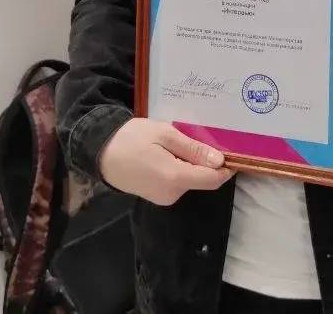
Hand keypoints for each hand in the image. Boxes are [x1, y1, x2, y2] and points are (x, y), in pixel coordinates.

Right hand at [99, 118, 235, 205]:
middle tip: (191, 136)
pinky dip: (179, 169)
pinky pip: (177, 183)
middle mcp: (172, 194)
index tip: (232, 152)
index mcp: (176, 178)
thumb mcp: (164, 134)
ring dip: (190, 164)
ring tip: (172, 143)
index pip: (213, 179)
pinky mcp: (157, 197)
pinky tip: (165, 154)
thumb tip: (219, 161)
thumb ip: (193, 149)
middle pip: (202, 179)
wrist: (99, 153)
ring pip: (190, 180)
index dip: (226, 168)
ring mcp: (164, 198)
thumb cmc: (131, 138)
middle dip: (204, 160)